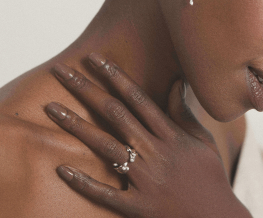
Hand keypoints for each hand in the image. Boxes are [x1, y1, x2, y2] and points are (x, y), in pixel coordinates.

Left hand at [46, 53, 251, 217]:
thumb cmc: (210, 175)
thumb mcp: (202, 140)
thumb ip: (184, 112)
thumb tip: (177, 82)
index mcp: (170, 134)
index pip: (137, 98)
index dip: (115, 76)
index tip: (95, 59)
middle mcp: (154, 152)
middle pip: (114, 114)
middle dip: (87, 89)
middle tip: (62, 71)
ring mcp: (144, 179)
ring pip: (104, 147)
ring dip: (77, 125)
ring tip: (51, 108)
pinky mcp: (137, 206)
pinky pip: (105, 193)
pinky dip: (83, 181)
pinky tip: (62, 167)